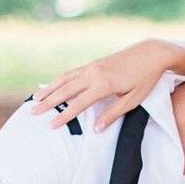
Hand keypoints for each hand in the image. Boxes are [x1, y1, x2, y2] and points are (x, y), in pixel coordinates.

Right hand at [30, 39, 184, 131]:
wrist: (151, 53)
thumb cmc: (145, 79)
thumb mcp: (133, 100)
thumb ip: (113, 114)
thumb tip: (96, 129)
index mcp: (103, 84)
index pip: (78, 104)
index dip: (64, 117)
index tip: (50, 126)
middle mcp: (93, 73)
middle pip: (65, 90)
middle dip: (48, 102)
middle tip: (33, 113)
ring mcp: (92, 66)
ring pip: (64, 79)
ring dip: (49, 89)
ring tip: (35, 99)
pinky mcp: (93, 63)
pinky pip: (71, 73)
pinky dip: (59, 80)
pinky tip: (52, 86)